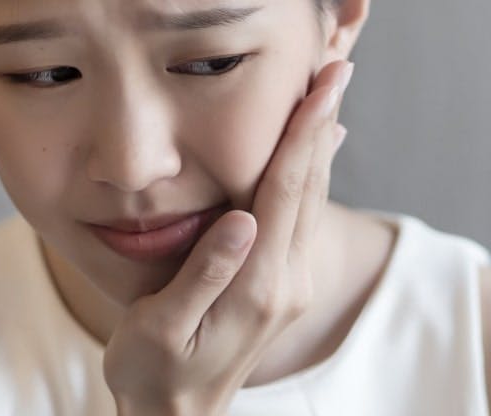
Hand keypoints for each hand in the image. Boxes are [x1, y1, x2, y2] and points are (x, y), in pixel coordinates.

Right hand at [103, 59, 353, 415]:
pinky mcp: (284, 286)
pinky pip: (304, 218)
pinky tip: (318, 153)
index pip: (285, 195)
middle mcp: (286, 283)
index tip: (320, 91)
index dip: (303, 137)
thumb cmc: (155, 373)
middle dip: (322, 126)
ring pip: (312, 201)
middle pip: (310, 188)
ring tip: (330, 98)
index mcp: (256, 287)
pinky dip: (312, 176)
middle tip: (335, 73)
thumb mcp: (160, 330)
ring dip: (322, 145)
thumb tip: (242, 221)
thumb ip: (204, 275)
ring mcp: (291, 286)